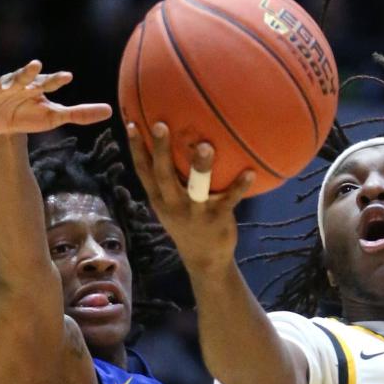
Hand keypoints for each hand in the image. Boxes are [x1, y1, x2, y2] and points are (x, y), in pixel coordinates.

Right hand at [0, 61, 110, 137]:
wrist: (5, 124)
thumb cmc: (31, 113)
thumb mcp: (55, 116)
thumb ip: (80, 113)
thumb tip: (109, 111)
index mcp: (33, 88)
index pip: (47, 84)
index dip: (55, 81)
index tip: (66, 78)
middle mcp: (15, 86)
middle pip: (23, 79)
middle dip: (28, 73)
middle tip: (37, 66)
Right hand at [125, 124, 254, 277]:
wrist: (205, 260)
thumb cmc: (188, 222)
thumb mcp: (171, 205)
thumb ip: (169, 179)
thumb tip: (171, 141)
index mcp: (160, 200)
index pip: (143, 171)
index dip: (136, 148)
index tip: (132, 123)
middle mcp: (174, 206)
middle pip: (163, 175)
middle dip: (160, 150)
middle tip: (160, 124)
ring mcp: (196, 214)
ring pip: (196, 190)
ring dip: (200, 168)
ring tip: (206, 146)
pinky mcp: (218, 219)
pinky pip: (230, 200)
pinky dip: (240, 186)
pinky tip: (250, 171)